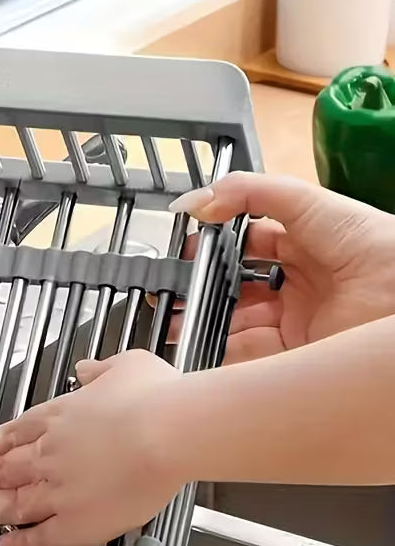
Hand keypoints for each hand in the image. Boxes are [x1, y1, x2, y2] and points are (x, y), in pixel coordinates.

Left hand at [0, 351, 183, 545]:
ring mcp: (59, 490)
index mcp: (55, 418)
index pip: (4, 436)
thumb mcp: (125, 366)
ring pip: (8, 503)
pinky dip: (19, 544)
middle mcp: (48, 454)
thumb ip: (100, 369)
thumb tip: (87, 368)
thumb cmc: (154, 398)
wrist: (168, 431)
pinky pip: (40, 537)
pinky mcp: (79, 521)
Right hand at [169, 173, 394, 363]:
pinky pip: (246, 352)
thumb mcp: (304, 201)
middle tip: (173, 288)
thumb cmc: (372, 245)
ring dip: (203, 320)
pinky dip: (218, 349)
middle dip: (203, 289)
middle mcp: (297, 283)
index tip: (186, 249)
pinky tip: (196, 340)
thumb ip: (248, 192)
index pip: (246, 243)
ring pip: (236, 321)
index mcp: (303, 243)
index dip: (216, 245)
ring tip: (173, 317)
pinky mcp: (293, 353)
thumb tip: (196, 201)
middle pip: (237, 286)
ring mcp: (294, 319)